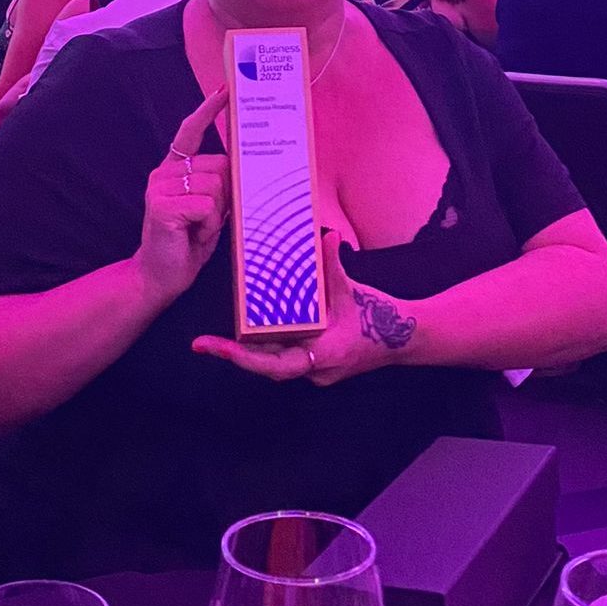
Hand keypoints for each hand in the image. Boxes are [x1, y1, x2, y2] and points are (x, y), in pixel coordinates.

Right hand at [134, 88, 229, 308]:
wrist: (159, 277)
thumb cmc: (187, 243)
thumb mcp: (210, 209)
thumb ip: (220, 185)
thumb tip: (242, 164)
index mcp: (174, 170)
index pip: (190, 131)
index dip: (208, 110)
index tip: (225, 90)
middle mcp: (163, 173)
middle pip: (221, 166)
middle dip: (225, 196)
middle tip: (206, 220)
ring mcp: (159, 187)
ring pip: (216, 187)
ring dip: (216, 215)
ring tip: (197, 229)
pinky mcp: (161, 205)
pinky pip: (207, 206)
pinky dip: (208, 225)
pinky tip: (192, 234)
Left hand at [192, 230, 417, 385]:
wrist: (406, 339)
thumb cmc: (380, 316)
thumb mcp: (354, 291)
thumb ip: (335, 265)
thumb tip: (328, 236)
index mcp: (326, 354)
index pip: (278, 365)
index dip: (247, 358)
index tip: (220, 348)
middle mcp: (317, 368)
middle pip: (267, 366)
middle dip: (235, 355)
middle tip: (200, 344)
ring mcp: (316, 369)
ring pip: (273, 362)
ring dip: (247, 351)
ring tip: (213, 341)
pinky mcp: (315, 364)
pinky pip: (284, 356)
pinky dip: (265, 344)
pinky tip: (244, 332)